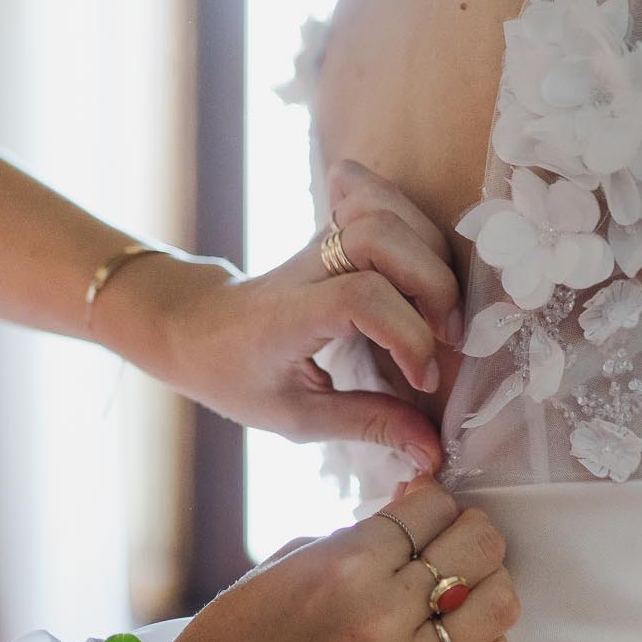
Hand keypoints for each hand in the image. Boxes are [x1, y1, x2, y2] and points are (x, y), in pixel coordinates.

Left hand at [124, 160, 462, 472]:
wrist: (194, 327)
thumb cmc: (238, 376)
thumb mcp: (295, 417)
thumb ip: (367, 425)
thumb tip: (433, 451)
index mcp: (289, 316)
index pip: (360, 298)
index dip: (407, 335)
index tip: (422, 380)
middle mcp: (306, 265)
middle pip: (379, 233)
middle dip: (433, 284)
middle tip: (447, 338)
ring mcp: (318, 239)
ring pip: (382, 205)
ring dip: (429, 251)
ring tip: (439, 305)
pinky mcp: (330, 226)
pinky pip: (369, 190)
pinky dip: (402, 208)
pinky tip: (412, 250)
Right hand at [154, 478, 517, 641]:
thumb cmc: (238, 636)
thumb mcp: (289, 561)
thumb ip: (361, 533)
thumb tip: (420, 499)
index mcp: (345, 563)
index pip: (435, 505)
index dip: (435, 502)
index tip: (426, 515)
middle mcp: (379, 614)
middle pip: (480, 545)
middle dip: (470, 534)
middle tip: (451, 549)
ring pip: (498, 606)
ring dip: (486, 590)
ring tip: (459, 597)